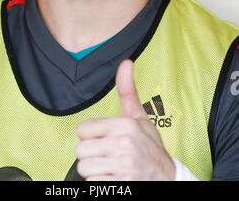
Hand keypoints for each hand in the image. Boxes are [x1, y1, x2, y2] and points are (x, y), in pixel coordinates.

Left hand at [75, 59, 175, 180]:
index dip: (90, 136)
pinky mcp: (122, 185)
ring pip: (85, 168)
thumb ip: (128, 90)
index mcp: (126, 125)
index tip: (103, 139)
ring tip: (111, 167)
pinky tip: (114, 178)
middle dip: (91, 155)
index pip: (82, 130)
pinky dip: (100, 183)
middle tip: (107, 155)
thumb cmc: (150, 147)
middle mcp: (124, 144)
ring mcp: (124, 166)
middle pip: (80, 151)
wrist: (168, 178)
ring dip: (95, 171)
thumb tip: (126, 62)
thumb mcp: (140, 117)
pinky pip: (93, 184)